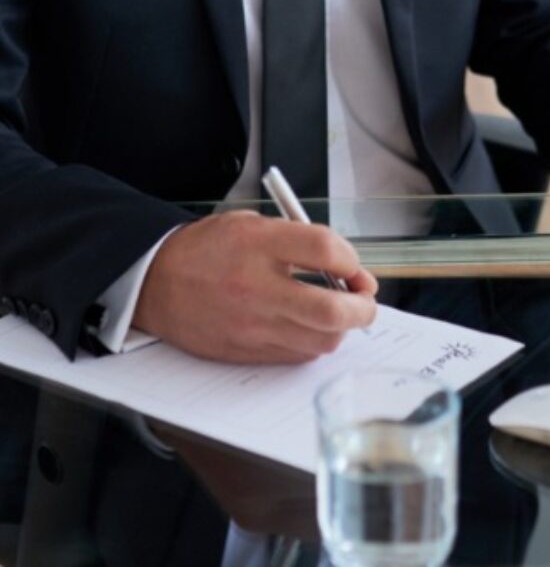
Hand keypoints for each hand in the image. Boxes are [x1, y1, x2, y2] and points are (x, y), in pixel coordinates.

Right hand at [133, 211, 378, 363]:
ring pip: (322, 340)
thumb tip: (347, 268)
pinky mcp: (246, 351)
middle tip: (364, 300)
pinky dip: (314, 341)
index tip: (352, 267)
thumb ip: (301, 241)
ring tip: (336, 314)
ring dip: (341, 328)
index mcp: (257, 245)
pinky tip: (308, 327)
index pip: (327, 251)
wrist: (154, 282)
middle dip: (363, 307)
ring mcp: (251, 325)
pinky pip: (299, 355)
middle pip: (334, 310)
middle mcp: (255, 288)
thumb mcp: (252, 226)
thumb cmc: (206, 251)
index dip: (352, 260)